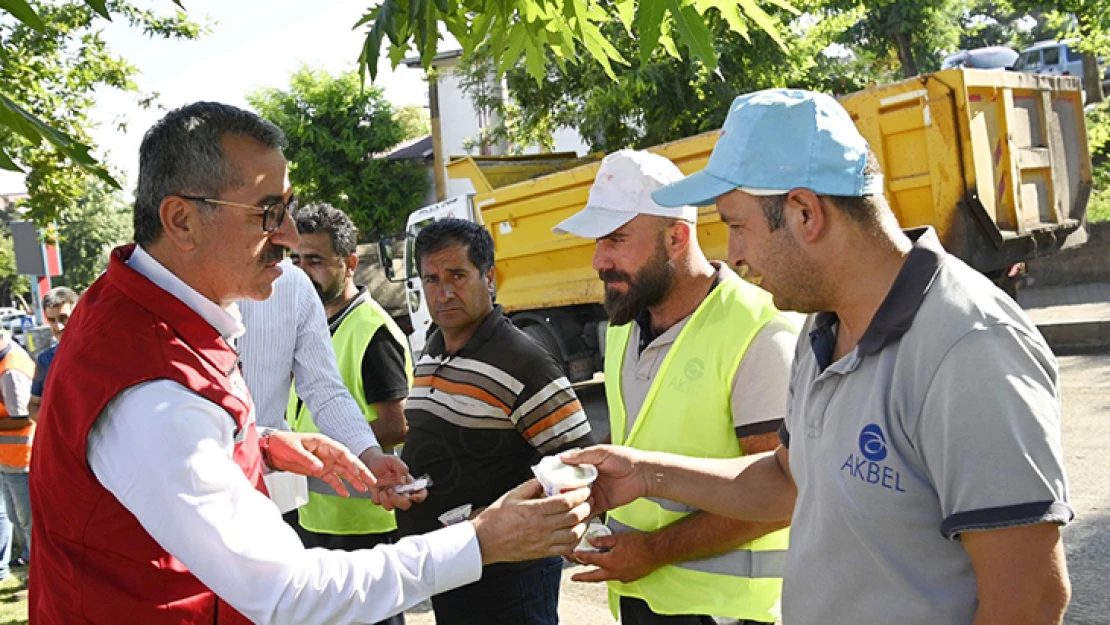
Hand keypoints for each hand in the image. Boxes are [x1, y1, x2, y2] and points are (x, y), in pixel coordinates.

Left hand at [266, 431, 374, 496]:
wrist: (271, 449)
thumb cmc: (282, 443)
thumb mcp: (294, 449)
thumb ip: (307, 459)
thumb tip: (319, 467)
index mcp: (323, 443)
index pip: (341, 452)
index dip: (350, 462)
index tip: (356, 472)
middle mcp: (327, 452)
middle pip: (347, 462)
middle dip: (360, 471)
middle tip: (371, 480)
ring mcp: (324, 462)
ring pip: (343, 471)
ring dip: (353, 480)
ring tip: (363, 489)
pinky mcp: (318, 471)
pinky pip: (332, 479)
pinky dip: (339, 486)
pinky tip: (345, 493)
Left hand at [358, 447, 426, 510]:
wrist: (370, 462)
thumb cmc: (385, 461)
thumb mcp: (394, 460)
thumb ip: (401, 468)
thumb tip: (403, 481)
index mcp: (408, 482)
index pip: (420, 492)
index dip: (420, 497)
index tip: (413, 496)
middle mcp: (400, 491)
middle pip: (406, 504)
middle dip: (399, 501)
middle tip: (392, 490)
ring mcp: (389, 496)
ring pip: (391, 507)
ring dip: (386, 499)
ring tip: (384, 489)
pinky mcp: (378, 497)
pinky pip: (378, 503)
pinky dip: (377, 496)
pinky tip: (377, 488)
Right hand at [472, 479, 592, 564]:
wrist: (485, 541)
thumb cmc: (496, 518)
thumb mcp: (513, 494)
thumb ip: (532, 485)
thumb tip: (547, 478)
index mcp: (534, 510)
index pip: (565, 502)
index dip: (579, 495)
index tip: (584, 490)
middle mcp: (541, 527)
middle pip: (573, 517)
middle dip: (586, 507)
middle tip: (588, 500)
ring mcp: (543, 541)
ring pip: (574, 533)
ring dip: (584, 523)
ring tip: (586, 515)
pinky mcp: (543, 552)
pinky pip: (566, 548)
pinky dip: (576, 539)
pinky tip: (576, 531)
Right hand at [561, 446, 650, 513]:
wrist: (643, 474)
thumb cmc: (626, 459)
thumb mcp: (602, 452)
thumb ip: (583, 455)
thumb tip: (563, 456)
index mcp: (586, 467)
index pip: (567, 473)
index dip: (557, 477)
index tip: (547, 481)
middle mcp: (587, 481)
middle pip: (569, 489)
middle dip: (562, 494)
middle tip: (552, 497)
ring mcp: (593, 494)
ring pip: (576, 502)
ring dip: (570, 505)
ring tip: (561, 508)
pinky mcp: (601, 505)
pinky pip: (588, 512)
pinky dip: (582, 515)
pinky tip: (574, 516)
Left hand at [571, 531, 658, 582]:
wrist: (656, 551)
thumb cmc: (639, 543)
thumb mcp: (618, 538)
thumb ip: (602, 540)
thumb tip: (591, 541)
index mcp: (609, 561)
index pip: (590, 559)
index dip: (580, 556)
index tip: (574, 555)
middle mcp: (614, 572)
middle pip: (593, 577)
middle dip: (582, 577)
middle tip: (574, 578)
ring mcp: (621, 577)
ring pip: (604, 578)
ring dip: (595, 575)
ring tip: (588, 574)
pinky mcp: (628, 578)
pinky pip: (615, 577)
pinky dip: (608, 574)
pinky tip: (608, 569)